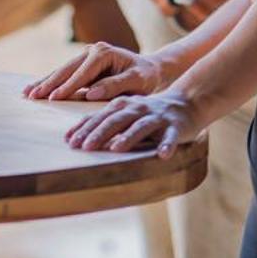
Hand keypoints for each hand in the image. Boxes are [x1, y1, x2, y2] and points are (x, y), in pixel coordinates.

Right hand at [24, 41, 171, 102]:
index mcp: (104, 53)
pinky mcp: (82, 64)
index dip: (68, 86)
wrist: (149, 70)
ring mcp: (85, 56)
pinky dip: (49, 82)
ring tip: (27, 93)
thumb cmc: (145, 78)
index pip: (83, 73)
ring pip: (61, 71)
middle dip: (49, 83)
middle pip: (67, 69)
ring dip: (45, 82)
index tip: (54, 98)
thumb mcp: (137, 81)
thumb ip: (115, 86)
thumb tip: (90, 94)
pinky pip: (64, 74)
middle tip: (33, 96)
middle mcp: (92, 50)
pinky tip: (34, 88)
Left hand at [65, 90, 204, 158]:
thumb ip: (104, 123)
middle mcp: (137, 109)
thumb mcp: (125, 113)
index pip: (100, 117)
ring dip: (129, 137)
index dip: (84, 129)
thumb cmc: (149, 113)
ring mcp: (157, 117)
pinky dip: (167, 145)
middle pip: (116, 120)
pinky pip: (171, 136)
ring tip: (117, 149)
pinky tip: (163, 155)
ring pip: (140, 127)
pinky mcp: (176, 126)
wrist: (187, 102)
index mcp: (122, 106)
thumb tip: (73, 138)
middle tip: (84, 147)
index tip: (69, 142)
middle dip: (99, 133)